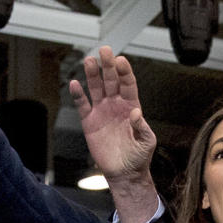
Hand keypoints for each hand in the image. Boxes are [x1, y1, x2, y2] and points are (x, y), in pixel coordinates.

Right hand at [69, 46, 156, 182]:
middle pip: (111, 81)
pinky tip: (75, 83)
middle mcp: (116, 105)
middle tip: (105, 50)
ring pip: (96, 88)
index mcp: (132, 106)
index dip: (124, 72)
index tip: (120, 61)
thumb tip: (136, 113)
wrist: (124, 172)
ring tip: (89, 60)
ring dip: (92, 75)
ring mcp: (102, 111)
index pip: (128, 84)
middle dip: (108, 66)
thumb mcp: (147, 142)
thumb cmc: (139, 157)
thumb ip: (142, 127)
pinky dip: (78, 95)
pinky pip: (82, 105)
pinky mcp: (89, 122)